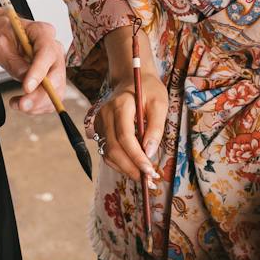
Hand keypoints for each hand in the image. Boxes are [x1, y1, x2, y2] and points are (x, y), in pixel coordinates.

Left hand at [0, 8, 67, 114]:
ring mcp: (55, 64)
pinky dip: (39, 106)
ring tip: (17, 104)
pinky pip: (52, 97)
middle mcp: (54, 47)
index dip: (39, 72)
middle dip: (41, 94)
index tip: (26, 88)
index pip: (47, 53)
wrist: (2, 35)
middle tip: (22, 104)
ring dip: (39, 104)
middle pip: (57, 75)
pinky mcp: (52, 78)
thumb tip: (25, 78)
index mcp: (42, 32)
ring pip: (57, 90)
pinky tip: (23, 103)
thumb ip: (12, 60)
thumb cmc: (1, 33)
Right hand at [90, 36, 167, 182]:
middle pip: (113, 149)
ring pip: (108, 154)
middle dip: (131, 168)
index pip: (124, 137)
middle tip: (149, 180)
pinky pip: (107, 151)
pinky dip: (120, 163)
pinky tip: (135, 168)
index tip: (150, 171)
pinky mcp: (99, 130)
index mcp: (120, 106)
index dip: (136, 157)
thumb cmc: (149, 90)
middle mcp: (104, 115)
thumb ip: (155, 128)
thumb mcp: (160, 104)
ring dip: (126, 169)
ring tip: (144, 178)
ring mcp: (99, 123)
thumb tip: (149, 153)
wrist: (132, 79)